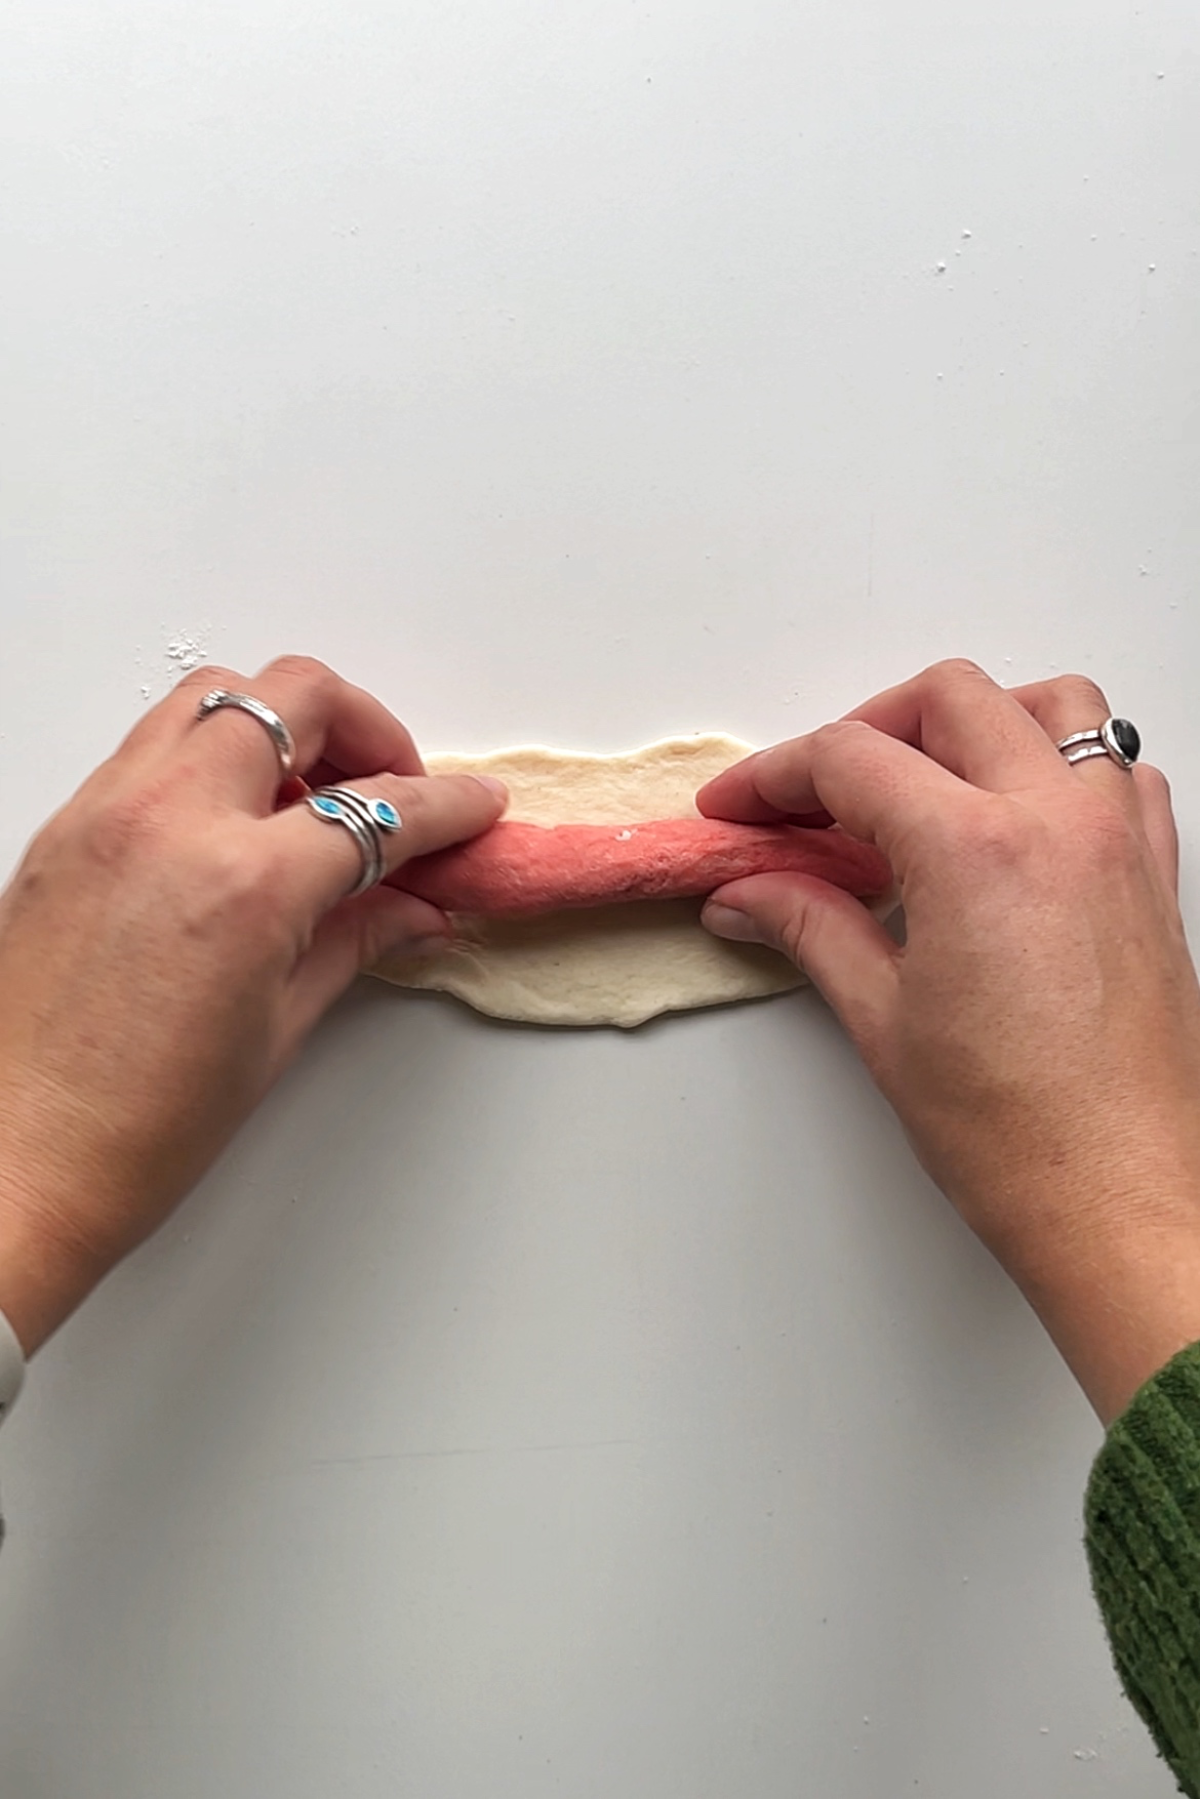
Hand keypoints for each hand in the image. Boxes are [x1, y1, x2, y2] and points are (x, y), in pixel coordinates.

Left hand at [0, 656, 505, 1354]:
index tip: (474, 807)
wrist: (11, 1165)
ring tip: (312, 797)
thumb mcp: (275, 1029)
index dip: (445, 806)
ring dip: (282, 723)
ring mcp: (106, 812)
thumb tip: (410, 907)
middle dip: (366, 727)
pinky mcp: (64, 826)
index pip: (377, 809)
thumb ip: (352, 941)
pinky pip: (153, 745)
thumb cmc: (133, 1127)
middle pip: (294, 697)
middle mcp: (169, 820)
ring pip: (214, 696)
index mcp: (241, 883)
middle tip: (394, 786)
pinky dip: (212, 755)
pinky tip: (237, 823)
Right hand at [699, 659, 1199, 1421]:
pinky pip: (1119, 773)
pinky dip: (1061, 766)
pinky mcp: (1155, 879)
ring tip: (922, 782)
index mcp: (976, 848)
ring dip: (977, 720)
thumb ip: (810, 927)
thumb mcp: (882, 1020)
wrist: (1124, 1204)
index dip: (773, 777)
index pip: (851, 759)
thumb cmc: (1014, 1133)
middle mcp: (1058, 821)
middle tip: (813, 800)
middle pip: (949, 698)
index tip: (738, 811)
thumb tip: (749, 894)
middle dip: (866, 728)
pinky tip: (1016, 822)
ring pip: (1053, 707)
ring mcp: (1119, 842)